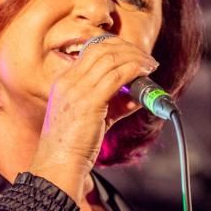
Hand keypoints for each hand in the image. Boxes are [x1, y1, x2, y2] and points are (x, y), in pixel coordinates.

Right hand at [29, 35, 156, 199]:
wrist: (59, 163)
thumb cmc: (73, 144)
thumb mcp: (91, 116)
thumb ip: (113, 103)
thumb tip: (137, 95)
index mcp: (64, 81)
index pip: (91, 50)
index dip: (115, 46)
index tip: (133, 53)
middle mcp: (68, 81)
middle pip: (102, 49)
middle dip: (128, 49)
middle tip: (146, 57)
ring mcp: (77, 90)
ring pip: (111, 59)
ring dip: (135, 58)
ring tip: (151, 65)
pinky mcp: (89, 102)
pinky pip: (117, 76)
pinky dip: (134, 70)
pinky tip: (145, 73)